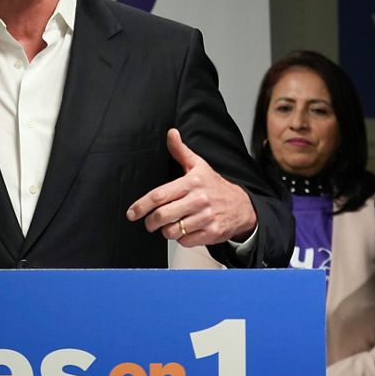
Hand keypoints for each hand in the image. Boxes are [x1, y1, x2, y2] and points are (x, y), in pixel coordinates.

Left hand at [126, 129, 256, 246]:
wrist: (242, 206)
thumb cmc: (216, 186)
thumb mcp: (199, 166)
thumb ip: (181, 151)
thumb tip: (171, 133)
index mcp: (192, 182)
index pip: (160, 195)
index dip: (142, 206)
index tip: (132, 213)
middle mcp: (199, 200)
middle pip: (162, 216)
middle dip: (150, 222)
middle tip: (149, 222)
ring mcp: (206, 218)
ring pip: (172, 231)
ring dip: (166, 231)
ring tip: (170, 225)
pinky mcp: (211, 233)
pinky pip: (185, 242)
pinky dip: (181, 239)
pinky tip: (185, 231)